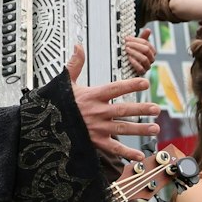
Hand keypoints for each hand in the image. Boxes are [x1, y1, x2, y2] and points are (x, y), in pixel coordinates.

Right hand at [66, 44, 160, 160]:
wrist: (44, 124)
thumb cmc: (58, 103)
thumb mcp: (65, 83)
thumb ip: (75, 65)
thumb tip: (78, 46)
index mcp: (92, 96)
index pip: (115, 88)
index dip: (130, 85)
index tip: (145, 83)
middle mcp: (97, 112)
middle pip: (123, 110)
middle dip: (141, 109)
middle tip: (157, 109)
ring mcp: (97, 128)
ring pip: (122, 129)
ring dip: (140, 129)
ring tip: (155, 128)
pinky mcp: (95, 142)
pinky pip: (114, 148)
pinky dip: (127, 153)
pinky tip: (140, 155)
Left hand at [122, 28, 155, 74]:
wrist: (130, 68)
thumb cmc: (134, 55)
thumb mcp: (137, 45)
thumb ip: (143, 38)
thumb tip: (149, 30)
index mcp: (151, 52)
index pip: (147, 44)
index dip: (137, 40)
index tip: (127, 38)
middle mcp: (151, 59)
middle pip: (146, 50)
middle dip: (135, 46)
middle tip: (126, 44)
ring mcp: (147, 67)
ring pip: (144, 59)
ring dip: (135, 53)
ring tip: (127, 50)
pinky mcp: (142, 73)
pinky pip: (140, 69)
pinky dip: (134, 62)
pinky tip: (129, 58)